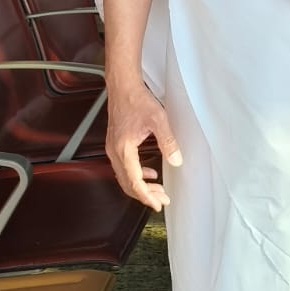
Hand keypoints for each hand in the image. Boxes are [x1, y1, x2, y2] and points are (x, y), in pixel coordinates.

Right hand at [105, 79, 182, 211]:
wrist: (122, 86)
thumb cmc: (137, 99)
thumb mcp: (158, 119)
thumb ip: (168, 141)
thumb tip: (176, 160)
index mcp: (123, 148)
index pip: (134, 181)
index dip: (146, 196)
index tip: (158, 204)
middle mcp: (114, 151)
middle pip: (127, 183)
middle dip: (144, 194)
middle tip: (162, 200)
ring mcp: (112, 148)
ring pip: (124, 176)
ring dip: (140, 186)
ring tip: (158, 190)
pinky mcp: (115, 144)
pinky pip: (123, 167)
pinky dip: (136, 175)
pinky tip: (149, 173)